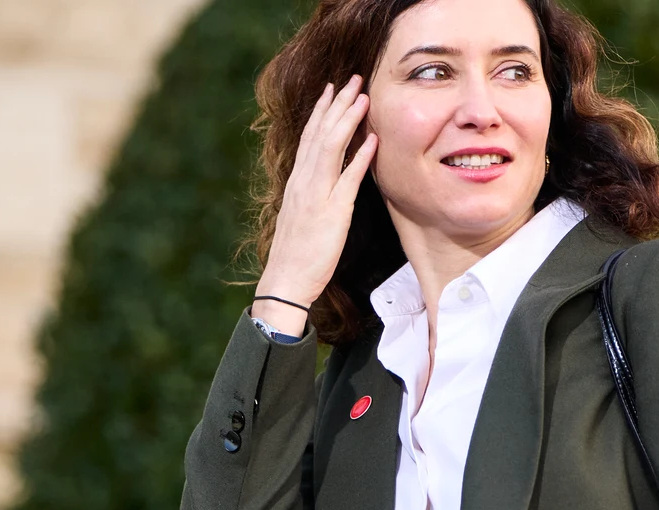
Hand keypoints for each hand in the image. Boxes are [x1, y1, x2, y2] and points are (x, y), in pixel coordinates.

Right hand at [254, 74, 378, 336]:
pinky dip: (360, 158)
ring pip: (332, 148)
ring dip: (348, 120)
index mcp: (298, 182)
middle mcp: (305, 182)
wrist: (285, 281)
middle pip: (321, 134)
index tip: (332, 90)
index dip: (322, 112)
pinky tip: (372, 140)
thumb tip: (324, 181)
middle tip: (352, 79)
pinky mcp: (333, 212)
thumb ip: (311, 194)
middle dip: (337, 104)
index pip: (310, 138)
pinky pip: (347, 179)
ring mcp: (317, 195)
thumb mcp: (301, 216)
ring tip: (363, 97)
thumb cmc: (295, 254)